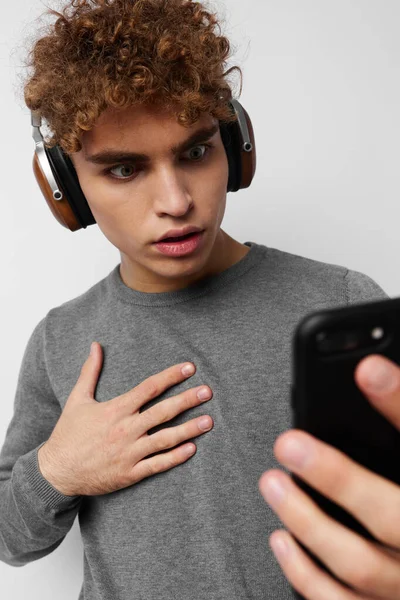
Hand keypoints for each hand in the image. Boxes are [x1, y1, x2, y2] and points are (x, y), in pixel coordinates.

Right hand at [38, 342, 212, 496]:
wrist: (57, 471)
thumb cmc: (68, 433)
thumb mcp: (77, 398)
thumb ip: (90, 371)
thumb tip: (96, 345)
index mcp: (116, 409)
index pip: (149, 387)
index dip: (171, 376)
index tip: (190, 368)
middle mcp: (125, 429)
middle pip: (163, 411)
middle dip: (188, 399)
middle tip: (208, 391)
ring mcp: (129, 452)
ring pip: (165, 439)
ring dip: (189, 429)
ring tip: (209, 421)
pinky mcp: (130, 473)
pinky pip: (158, 464)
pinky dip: (176, 457)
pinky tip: (192, 449)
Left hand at [258, 354, 399, 598]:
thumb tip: (371, 370)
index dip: (399, 404)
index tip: (367, 370)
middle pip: (388, 517)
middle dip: (337, 478)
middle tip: (290, 445)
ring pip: (357, 566)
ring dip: (307, 522)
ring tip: (272, 483)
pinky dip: (305, 575)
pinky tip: (280, 538)